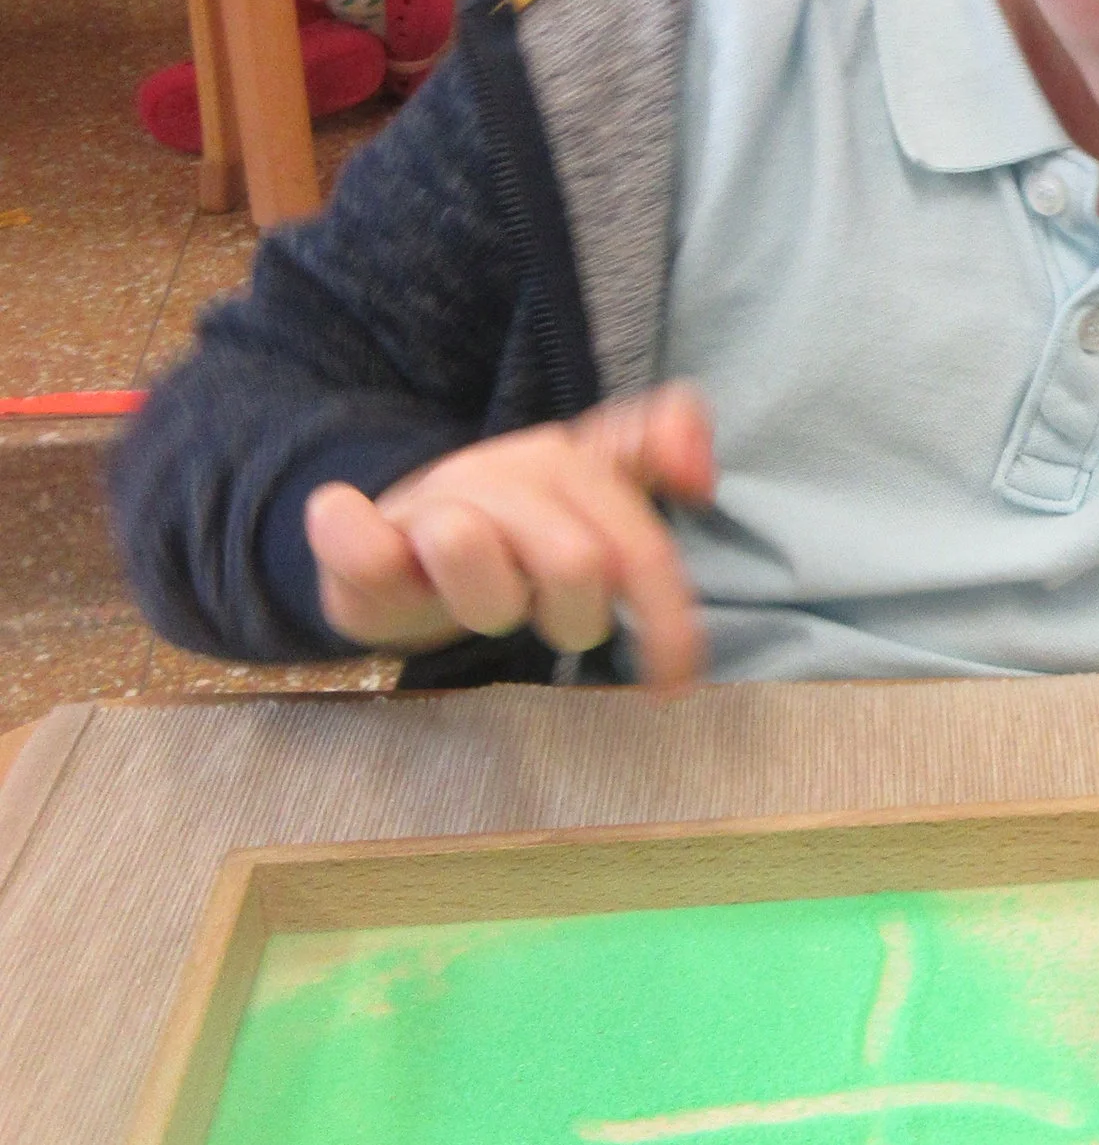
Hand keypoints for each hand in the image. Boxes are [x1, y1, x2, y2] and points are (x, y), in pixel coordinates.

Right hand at [303, 384, 715, 688]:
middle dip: (574, 619)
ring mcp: (425, 505)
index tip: (674, 686)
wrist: (404, 532)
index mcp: (562, 466)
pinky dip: (360, 543)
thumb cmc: (517, 528)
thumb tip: (703, 475)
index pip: (636, 548)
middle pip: (571, 562)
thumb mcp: (593, 490)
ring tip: (482, 607)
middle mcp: (496, 476)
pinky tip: (383, 560)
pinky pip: (350, 532)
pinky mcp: (357, 536)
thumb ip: (655, 458)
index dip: (666, 622)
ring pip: (467, 546)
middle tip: (550, 622)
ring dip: (487, 605)